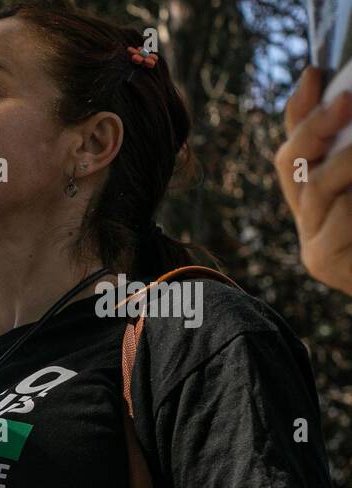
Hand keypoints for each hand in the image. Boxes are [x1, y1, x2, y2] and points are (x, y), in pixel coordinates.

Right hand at [276, 67, 351, 295]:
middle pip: (291, 162)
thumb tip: (341, 97)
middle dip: (315, 126)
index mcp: (320, 196)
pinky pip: (340, 216)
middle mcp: (310, 216)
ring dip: (349, 159)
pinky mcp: (322, 263)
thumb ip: (351, 150)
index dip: (299, 110)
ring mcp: (312, 242)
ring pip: (316, 186)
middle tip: (347, 98)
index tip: (315, 73)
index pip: (296, 147)